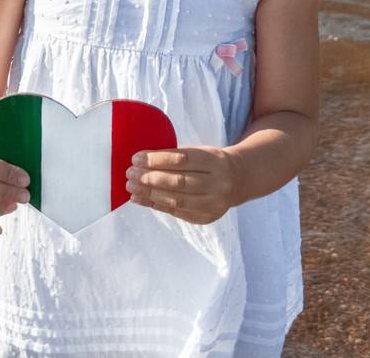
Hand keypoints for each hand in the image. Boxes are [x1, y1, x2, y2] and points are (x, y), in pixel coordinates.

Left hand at [124, 146, 242, 224]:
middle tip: (130, 174)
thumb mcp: (199, 151)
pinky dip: (156, 205)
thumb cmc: (210, 162)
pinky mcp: (206, 217)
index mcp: (214, 160)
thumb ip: (174, 156)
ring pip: (177, 200)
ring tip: (132, 187)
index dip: (157, 159)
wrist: (238, 179)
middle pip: (178, 182)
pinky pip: (177, 212)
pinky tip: (141, 199)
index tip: (136, 158)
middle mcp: (217, 183)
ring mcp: (214, 203)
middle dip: (150, 178)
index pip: (182, 159)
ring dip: (149, 193)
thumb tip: (141, 162)